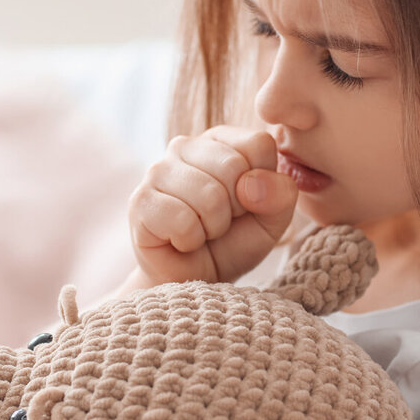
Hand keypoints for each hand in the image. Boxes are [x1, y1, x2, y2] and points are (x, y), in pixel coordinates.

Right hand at [127, 125, 298, 284]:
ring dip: (213, 227)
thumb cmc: (233, 243)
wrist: (195, 279)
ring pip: (208, 195)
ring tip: (201, 232)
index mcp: (220, 140)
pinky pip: (181, 219)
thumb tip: (251, 183)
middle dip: (236, 208)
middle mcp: (185, 146)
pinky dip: (190, 240)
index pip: (259, 144)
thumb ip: (280, 194)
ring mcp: (157, 171)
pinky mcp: (139, 201)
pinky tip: (180, 240)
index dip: (261, 184)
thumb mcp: (272, 220)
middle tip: (220, 223)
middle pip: (233, 167)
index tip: (246, 203)